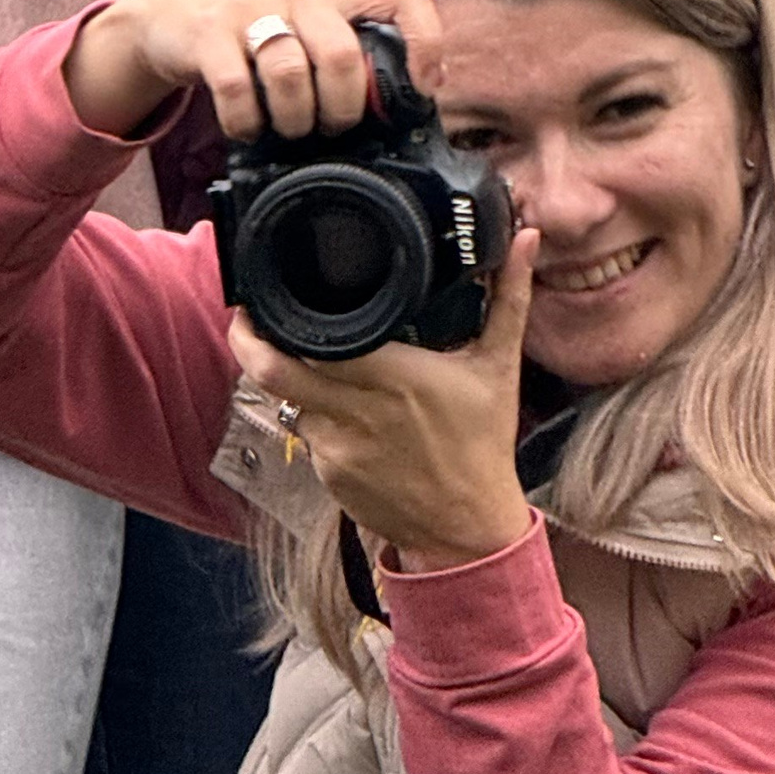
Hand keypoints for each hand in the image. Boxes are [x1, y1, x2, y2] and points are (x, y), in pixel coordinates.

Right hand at [61, 0, 444, 143]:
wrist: (175, 11)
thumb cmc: (257, 29)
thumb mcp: (309, 26)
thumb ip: (347, 52)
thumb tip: (395, 115)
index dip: (425, 43)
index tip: (422, 87)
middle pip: (341, 57)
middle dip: (340, 110)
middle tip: (328, 127)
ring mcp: (250, 6)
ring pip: (290, 75)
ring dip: (293, 120)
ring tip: (287, 128)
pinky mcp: (208, 31)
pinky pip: (236, 89)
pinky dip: (246, 122)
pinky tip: (246, 126)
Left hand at [231, 226, 538, 570]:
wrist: (470, 534)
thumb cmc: (484, 444)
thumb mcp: (499, 367)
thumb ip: (510, 299)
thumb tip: (526, 240)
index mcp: (394, 375)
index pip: (311, 339)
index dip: (275, 319)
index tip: (263, 293)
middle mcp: (357, 411)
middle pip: (272, 371)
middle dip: (250, 340)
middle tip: (248, 314)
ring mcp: (337, 448)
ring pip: (283, 399)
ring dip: (282, 376)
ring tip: (288, 351)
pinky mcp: (328, 476)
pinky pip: (303, 432)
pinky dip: (308, 412)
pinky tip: (329, 402)